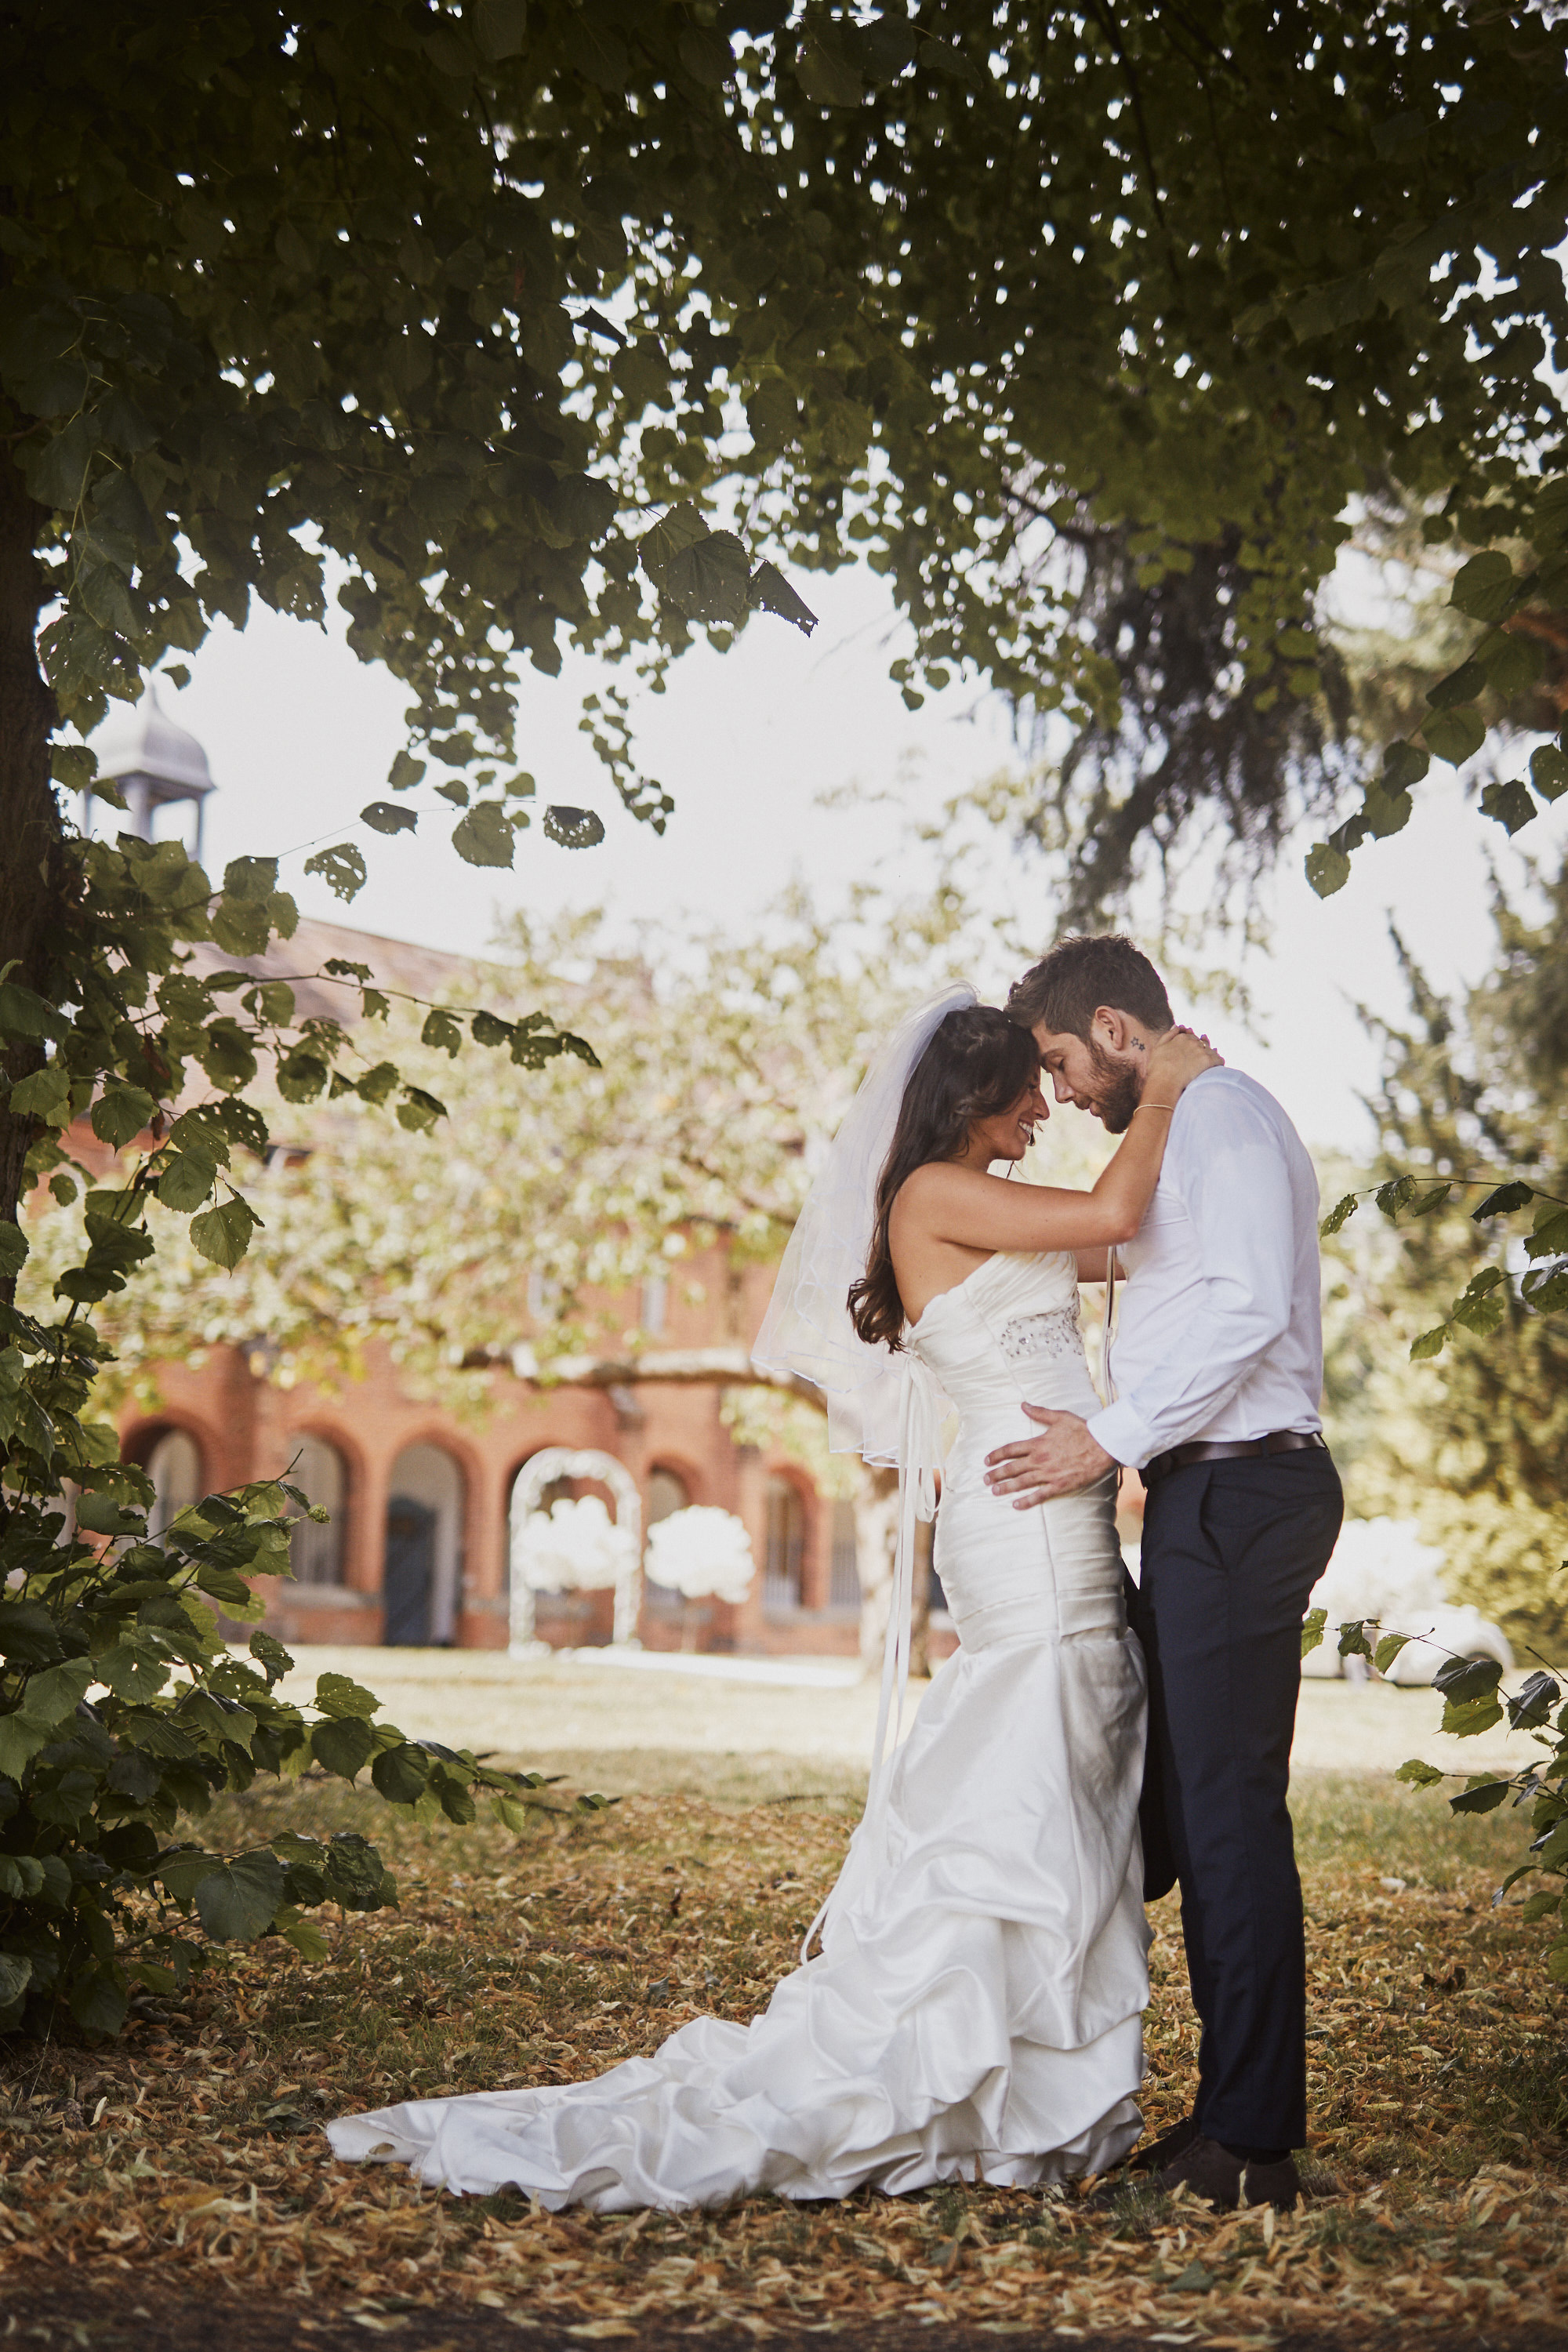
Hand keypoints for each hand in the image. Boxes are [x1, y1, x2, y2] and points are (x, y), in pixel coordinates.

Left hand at [983, 1405, 1116, 1507]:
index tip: (987, 1460)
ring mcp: (1048, 1473)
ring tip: (994, 1491)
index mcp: (1038, 1443)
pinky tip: (1016, 1505)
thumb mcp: (1060, 1417)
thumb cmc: (1083, 1430)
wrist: (1102, 1446)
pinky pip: (1039, 1495)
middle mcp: (1040, 1459)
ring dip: (1006, 1487)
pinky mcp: (1059, 1485)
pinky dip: (1027, 1501)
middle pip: (1012, 1468)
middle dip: (997, 1474)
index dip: (996, 1455)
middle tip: (985, 1479)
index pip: (1011, 1449)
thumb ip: (1039, 1413)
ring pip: (1021, 1482)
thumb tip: (1023, 1405)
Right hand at [1145, 1025, 1223, 1101]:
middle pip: (1202, 1043)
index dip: (1191, 1044)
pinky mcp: (1208, 1061)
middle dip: (1201, 1049)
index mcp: (1181, 1037)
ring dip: (1210, 1056)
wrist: (1164, 1081)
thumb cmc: (1158, 1068)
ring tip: (1207, 1065)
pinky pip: (1219, 1060)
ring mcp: (1201, 1050)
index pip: (1191, 1036)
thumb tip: (1178, 1026)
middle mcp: (1193, 1041)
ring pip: (1211, 1051)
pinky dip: (1218, 1063)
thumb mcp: (1158, 1047)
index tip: (1190, 1052)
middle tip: (1198, 1060)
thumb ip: (1168, 1035)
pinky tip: (1216, 1068)